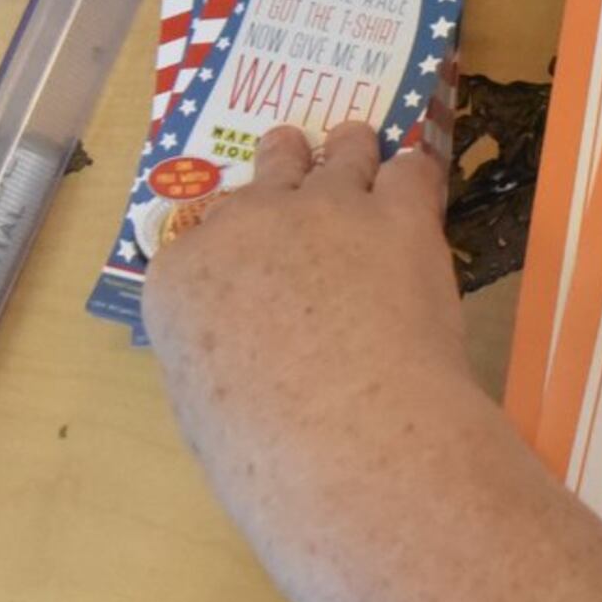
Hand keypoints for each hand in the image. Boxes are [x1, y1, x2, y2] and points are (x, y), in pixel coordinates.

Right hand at [144, 121, 460, 428]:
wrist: (349, 439)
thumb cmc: (266, 456)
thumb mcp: (208, 412)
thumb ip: (219, 359)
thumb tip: (247, 358)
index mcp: (182, 280)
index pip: (201, 241)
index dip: (234, 247)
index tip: (252, 258)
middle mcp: (246, 226)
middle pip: (267, 173)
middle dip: (284, 169)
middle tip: (296, 163)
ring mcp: (323, 210)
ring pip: (340, 152)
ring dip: (350, 151)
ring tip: (359, 145)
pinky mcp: (397, 216)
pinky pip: (409, 171)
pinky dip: (413, 179)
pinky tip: (420, 185)